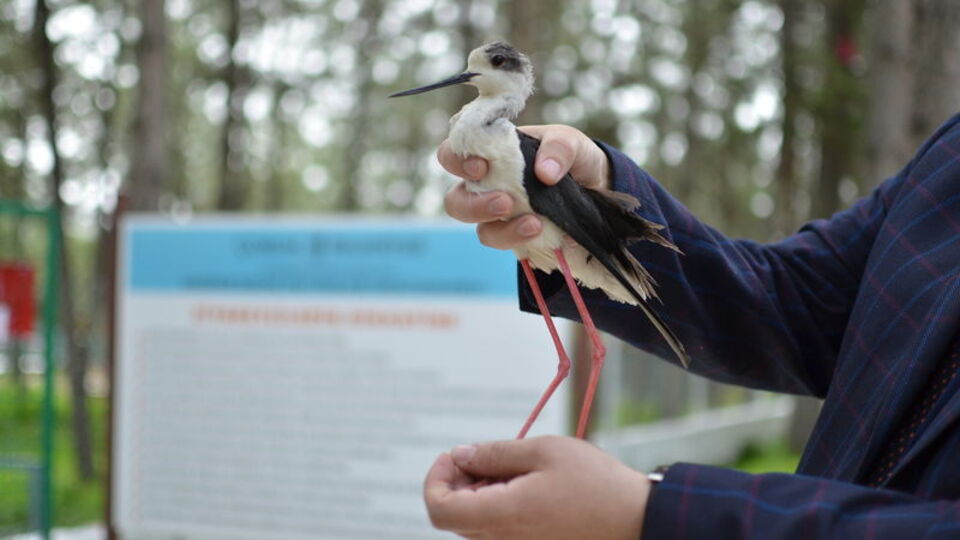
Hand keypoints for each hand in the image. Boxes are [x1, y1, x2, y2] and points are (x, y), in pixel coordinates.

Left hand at [423, 436, 649, 539]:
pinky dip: (495, 506)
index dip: (435, 479)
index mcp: (503, 516)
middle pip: (452, 517)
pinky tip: (520, 486)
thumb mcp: (544, 451)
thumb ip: (495, 453)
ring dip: (476, 494)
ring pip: (473, 524)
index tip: (454, 456)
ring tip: (507, 469)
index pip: (439, 509)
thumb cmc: (596, 483)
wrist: (637, 520)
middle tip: (481, 456)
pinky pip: (496, 531)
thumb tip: (460, 456)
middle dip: (455, 482)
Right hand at [440, 125, 611, 249]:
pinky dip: (523, 240)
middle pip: (455, 200)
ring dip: (502, 230)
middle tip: (505, 203)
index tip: (482, 167)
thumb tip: (544, 173)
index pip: (452, 154)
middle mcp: (486, 185)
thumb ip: (559, 148)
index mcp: (489, 153)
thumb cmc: (572, 157)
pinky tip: (545, 231)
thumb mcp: (571, 141)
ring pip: (480, 229)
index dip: (457, 162)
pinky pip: (508, 244)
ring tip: (533, 224)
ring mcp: (499, 214)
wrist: (595, 187)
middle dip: (474, 206)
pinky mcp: (515, 235)